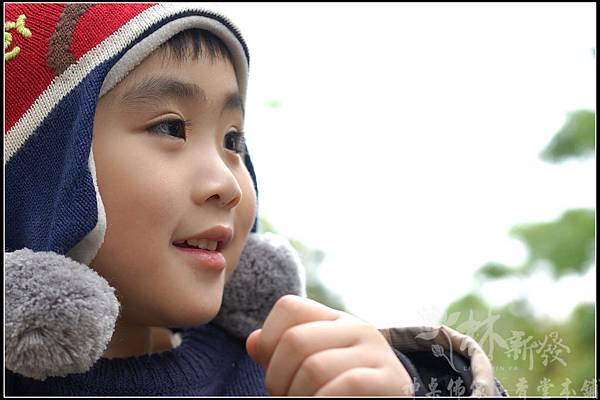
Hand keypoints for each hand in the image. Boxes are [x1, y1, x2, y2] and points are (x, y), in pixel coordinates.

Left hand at [246, 295, 413, 395]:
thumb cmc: (343, 396)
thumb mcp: (312, 370)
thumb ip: (282, 356)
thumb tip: (254, 342)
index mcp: (336, 320)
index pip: (288, 307)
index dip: (268, 341)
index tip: (275, 374)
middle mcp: (358, 328)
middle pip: (295, 340)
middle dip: (278, 379)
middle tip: (286, 399)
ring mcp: (377, 352)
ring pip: (315, 367)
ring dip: (299, 397)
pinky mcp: (391, 380)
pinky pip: (346, 384)